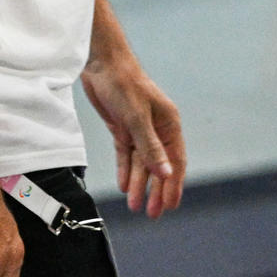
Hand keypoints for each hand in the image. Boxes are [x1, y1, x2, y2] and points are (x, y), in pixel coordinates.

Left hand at [83, 47, 186, 216]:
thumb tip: (166, 175)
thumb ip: (151, 148)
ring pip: (141, 163)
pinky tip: (124, 186)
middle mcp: (157, 128)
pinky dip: (126, 170)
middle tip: (152, 213)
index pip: (175, 161)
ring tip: (134, 205)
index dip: (173, 185)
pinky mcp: (122, 127)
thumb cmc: (124, 84)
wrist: (101, 63)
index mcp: (169, 124)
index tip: (171, 205)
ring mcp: (139, 129)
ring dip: (138, 184)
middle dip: (156, 190)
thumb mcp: (137, 118)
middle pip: (159, 166)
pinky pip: (127, 154)